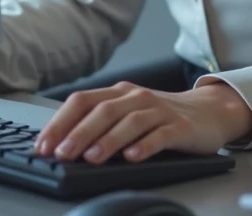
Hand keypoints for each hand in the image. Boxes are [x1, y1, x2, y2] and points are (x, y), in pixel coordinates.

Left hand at [34, 80, 251, 163]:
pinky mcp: (180, 126)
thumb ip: (101, 125)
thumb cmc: (161, 116)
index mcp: (119, 92)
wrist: (208, 111)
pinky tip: (133, 158)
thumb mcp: (128, 114)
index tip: (43, 145)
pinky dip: (145, 146)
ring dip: (108, 140)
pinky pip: (160, 135)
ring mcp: (159, 109)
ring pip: (129, 121)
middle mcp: (136, 96)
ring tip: (92, 158)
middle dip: (79, 133)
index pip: (82, 101)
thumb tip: (62, 147)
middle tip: (61, 154)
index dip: (60, 122)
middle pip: (103, 111)